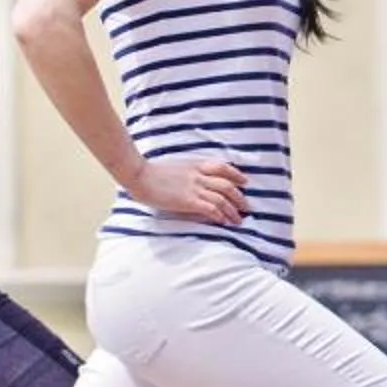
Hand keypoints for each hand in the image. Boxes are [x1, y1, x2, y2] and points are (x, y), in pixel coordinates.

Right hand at [127, 154, 249, 224]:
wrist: (139, 175)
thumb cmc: (152, 172)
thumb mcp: (177, 166)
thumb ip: (190, 172)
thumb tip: (198, 180)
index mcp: (196, 165)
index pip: (223, 167)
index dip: (237, 175)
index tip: (244, 182)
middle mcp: (199, 175)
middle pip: (227, 185)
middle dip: (240, 198)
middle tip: (247, 207)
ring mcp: (194, 188)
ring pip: (222, 198)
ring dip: (233, 210)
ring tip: (238, 220)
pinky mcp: (188, 200)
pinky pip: (210, 208)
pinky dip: (219, 215)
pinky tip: (223, 222)